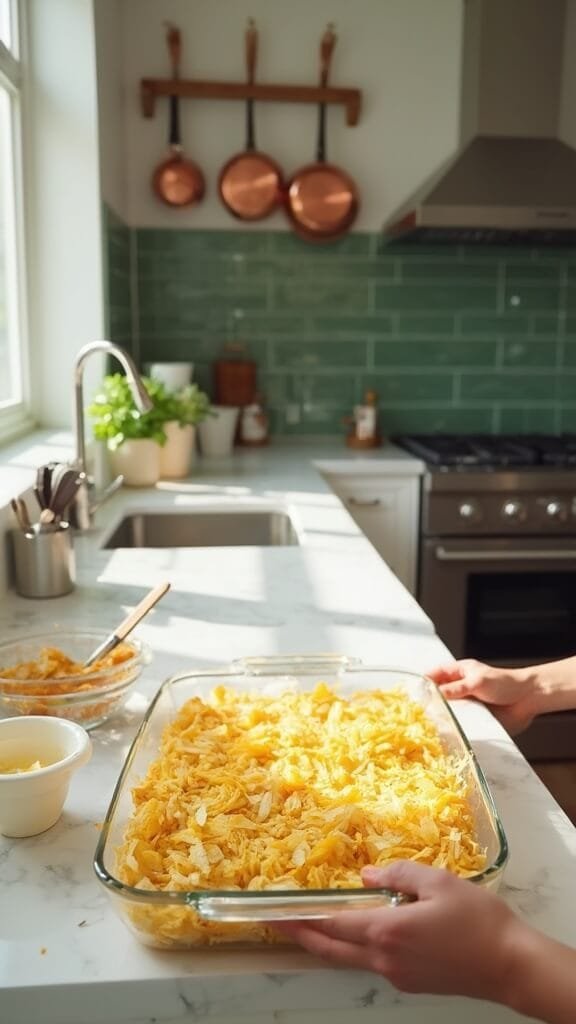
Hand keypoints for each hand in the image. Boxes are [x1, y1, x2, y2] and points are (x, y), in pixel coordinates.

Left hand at [273, 862, 525, 1001]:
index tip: (274, 912)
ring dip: (330, 941)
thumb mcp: (438, 881)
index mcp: (386, 932)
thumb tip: (366, 875)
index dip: (300, 918)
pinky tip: (366, 929)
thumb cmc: (477, 919)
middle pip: (332, 950)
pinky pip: (375, 961)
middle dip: (303, 935)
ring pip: (352, 958)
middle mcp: (384, 959)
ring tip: (315, 922)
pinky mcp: (411, 982)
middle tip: (277, 922)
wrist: (510, 964)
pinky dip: (359, 946)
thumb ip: (398, 874)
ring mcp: (397, 975)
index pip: (332, 926)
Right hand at [425, 658, 537, 733]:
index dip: (423, 682)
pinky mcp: (475, 718)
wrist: (528, 699)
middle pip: (439, 694)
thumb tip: (435, 694)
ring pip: (448, 711)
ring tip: (428, 726)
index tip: (411, 693)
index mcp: (459, 672)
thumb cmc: (505, 683)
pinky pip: (461, 723)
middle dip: (429, 702)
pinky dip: (454, 728)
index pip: (435, 675)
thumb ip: (455, 689)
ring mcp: (467, 704)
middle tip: (416, 713)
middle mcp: (460, 688)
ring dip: (442, 717)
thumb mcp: (476, 682)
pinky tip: (447, 734)